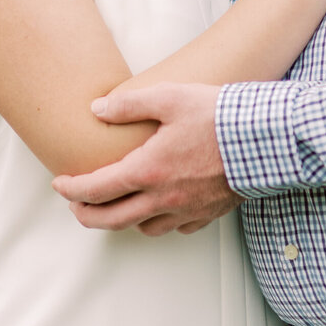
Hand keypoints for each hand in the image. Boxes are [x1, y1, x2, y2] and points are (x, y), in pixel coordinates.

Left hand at [52, 83, 239, 235]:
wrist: (266, 140)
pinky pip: (175, 228)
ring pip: (142, 228)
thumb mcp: (170, 97)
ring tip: (116, 206)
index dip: (72, 189)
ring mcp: (186, 210)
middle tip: (75, 206)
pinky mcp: (208, 215)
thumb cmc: (219, 115)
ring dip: (122, 220)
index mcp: (148, 170)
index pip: (96, 189)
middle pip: (111, 220)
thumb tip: (97, 109)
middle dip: (86, 215)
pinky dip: (159, 222)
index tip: (59, 185)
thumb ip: (129, 104)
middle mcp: (163, 198)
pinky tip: (159, 208)